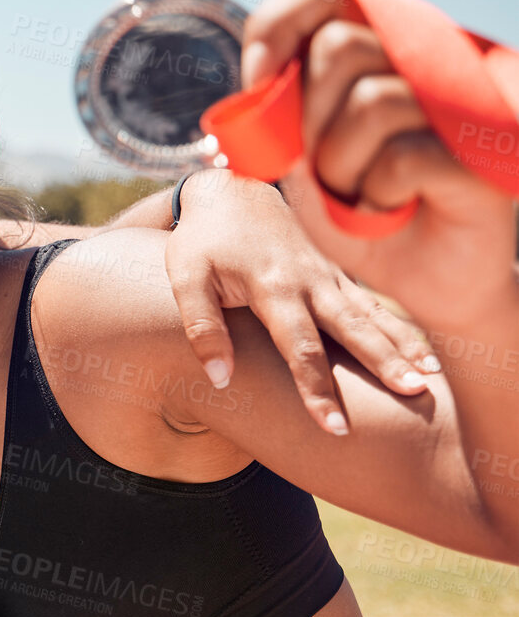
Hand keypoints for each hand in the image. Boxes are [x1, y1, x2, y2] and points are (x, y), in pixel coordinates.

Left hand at [165, 167, 438, 433]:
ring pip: (373, 315)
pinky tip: (426, 354)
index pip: (299, 347)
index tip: (335, 426)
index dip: (317, 389)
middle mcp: (310, 281)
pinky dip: (402, 328)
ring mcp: (330, 275)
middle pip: (353, 329)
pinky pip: (375, 304)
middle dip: (383, 364)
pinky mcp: (339, 272)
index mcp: (273, 287)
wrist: (231, 190)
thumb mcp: (185, 277)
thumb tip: (220, 379)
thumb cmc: (204, 239)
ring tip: (430, 379)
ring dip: (403, 346)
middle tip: (413, 395)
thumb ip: (201, 326)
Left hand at [244, 0, 518, 332]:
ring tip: (362, 194)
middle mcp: (421, 63)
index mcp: (373, 56)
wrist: (425, 282)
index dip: (278, 25)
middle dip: (308, 122)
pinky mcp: (481, 148)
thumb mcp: (302, 168)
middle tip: (325, 169)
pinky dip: (380, 194)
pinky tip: (396, 208)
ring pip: (372, 102)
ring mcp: (456, 101)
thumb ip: (279, 120)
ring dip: (342, 166)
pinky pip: (402, 157)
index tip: (256, 81)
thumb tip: (261, 79)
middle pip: (339, 48)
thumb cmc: (362, 219)